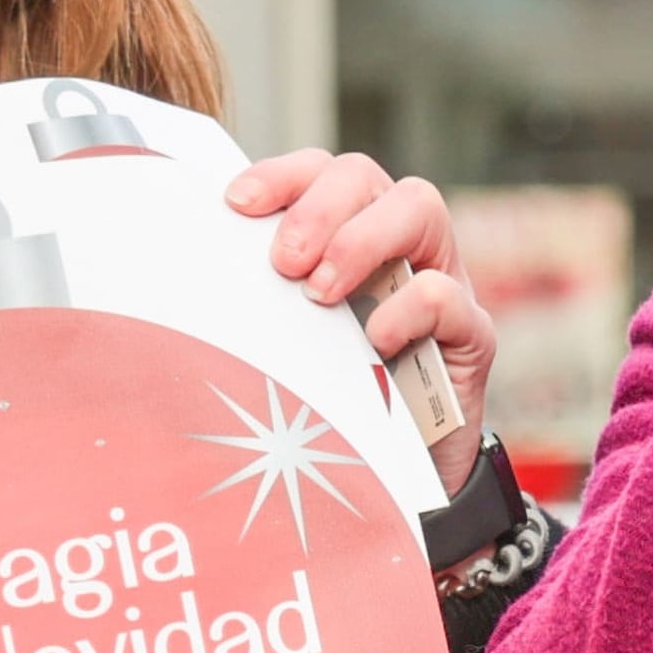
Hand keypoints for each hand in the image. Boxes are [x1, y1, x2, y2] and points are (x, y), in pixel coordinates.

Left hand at [226, 149, 499, 493]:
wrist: (394, 481)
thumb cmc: (333, 405)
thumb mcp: (286, 344)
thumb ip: (258, 304)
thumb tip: (181, 277)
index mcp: (346, 234)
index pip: (319, 172)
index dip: (281, 176)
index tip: (237, 204)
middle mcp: (397, 246)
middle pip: (365, 176)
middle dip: (318, 210)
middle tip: (284, 264)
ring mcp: (442, 281)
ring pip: (420, 206)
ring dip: (362, 239)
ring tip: (321, 293)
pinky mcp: (471, 336)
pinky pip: (449, 294)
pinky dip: (408, 306)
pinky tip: (375, 341)